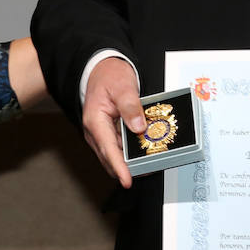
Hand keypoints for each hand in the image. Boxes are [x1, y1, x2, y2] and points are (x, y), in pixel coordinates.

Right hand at [82, 57, 144, 188]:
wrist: (101, 69)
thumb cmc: (109, 76)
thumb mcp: (123, 86)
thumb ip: (131, 106)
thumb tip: (139, 127)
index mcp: (95, 121)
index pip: (108, 149)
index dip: (119, 167)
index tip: (127, 180)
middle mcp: (96, 132)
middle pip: (112, 158)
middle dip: (130, 167)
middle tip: (152, 167)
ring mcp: (102, 135)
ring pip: (118, 155)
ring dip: (133, 160)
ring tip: (154, 159)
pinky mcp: (110, 134)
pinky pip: (121, 148)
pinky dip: (133, 151)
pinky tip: (147, 149)